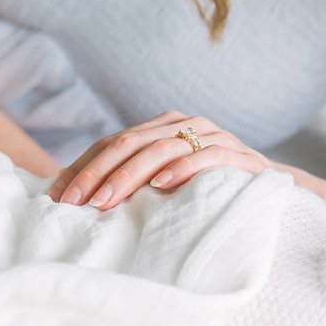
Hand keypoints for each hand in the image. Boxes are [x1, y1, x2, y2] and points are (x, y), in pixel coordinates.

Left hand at [45, 109, 269, 210]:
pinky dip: (181, 169)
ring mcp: (211, 134)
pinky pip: (205, 156)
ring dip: (129, 176)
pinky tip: (161, 186)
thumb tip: (72, 199)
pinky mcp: (235, 153)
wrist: (269, 188)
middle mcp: (183, 123)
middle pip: (130, 142)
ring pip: (161, 148)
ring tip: (105, 201)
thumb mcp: (164, 183)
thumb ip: (131, 182)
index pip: (112, 142)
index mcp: (161, 126)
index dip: (82, 167)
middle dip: (97, 173)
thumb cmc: (208, 189)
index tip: (57, 196)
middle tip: (74, 202)